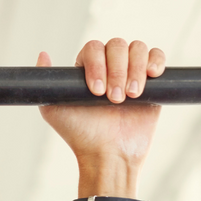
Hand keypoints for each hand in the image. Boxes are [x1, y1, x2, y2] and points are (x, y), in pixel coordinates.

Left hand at [37, 38, 164, 196]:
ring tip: (131, 96)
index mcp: (88, 68)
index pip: (93, 48)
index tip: (96, 91)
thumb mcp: (53, 109)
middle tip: (114, 99)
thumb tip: (43, 54)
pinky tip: (152, 75)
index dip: (96, 65)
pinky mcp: (154, 82)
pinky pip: (157, 56)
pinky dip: (156, 60)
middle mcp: (110, 66)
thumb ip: (45, 81)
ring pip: (137, 48)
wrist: (109, 154)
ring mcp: (132, 72)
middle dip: (116, 71)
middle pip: (116, 45)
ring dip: (135, 69)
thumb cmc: (80, 135)